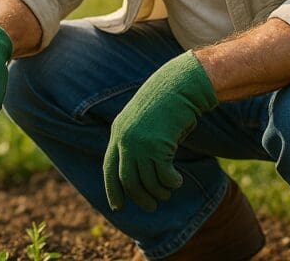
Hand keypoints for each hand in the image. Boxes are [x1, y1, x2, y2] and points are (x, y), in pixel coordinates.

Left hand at [103, 52, 217, 211]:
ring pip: (147, 181)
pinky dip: (171, 182)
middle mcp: (124, 139)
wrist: (180, 84)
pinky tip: (177, 180)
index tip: (117, 206)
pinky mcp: (157, 146)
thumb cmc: (167, 102)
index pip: (109, 168)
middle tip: (152, 206)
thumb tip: (141, 175)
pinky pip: (163, 176)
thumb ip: (138, 143)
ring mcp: (139, 143)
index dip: (112, 189)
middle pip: (127, 180)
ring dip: (159, 191)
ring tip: (169, 191)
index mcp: (118, 131)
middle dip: (139, 197)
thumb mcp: (145, 121)